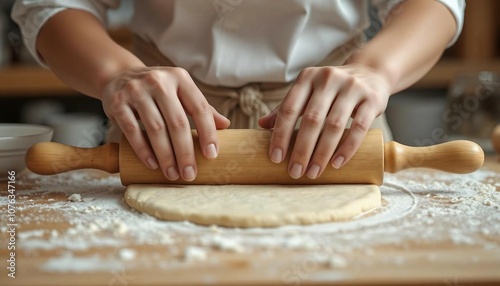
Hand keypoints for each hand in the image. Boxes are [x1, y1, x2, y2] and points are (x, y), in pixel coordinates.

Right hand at [102, 66, 229, 180]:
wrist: (119, 76)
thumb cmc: (157, 90)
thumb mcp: (180, 91)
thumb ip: (201, 107)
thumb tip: (226, 125)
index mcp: (180, 78)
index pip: (200, 108)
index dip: (208, 133)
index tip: (212, 156)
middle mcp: (159, 81)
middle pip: (177, 122)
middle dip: (185, 152)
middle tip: (190, 174)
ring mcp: (136, 91)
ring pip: (155, 128)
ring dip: (166, 155)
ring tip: (173, 174)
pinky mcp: (117, 102)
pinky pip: (132, 130)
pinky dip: (143, 150)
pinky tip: (153, 164)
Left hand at [259, 64, 390, 178]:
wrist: (370, 73)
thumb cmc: (332, 89)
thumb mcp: (308, 91)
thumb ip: (287, 107)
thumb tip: (261, 125)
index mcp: (307, 78)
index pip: (289, 108)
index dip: (280, 134)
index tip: (276, 158)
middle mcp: (328, 79)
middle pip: (311, 120)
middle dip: (301, 149)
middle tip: (295, 172)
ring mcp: (352, 88)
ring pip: (334, 125)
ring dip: (322, 153)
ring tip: (313, 173)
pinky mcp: (372, 99)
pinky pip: (359, 127)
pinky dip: (347, 148)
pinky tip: (336, 164)